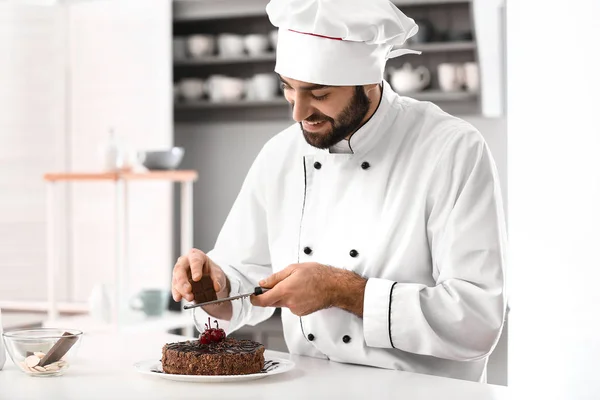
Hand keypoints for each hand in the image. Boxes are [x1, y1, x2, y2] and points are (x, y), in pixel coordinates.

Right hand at [171, 248, 227, 301]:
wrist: (208, 277)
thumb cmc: (211, 271)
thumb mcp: (218, 273)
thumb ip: (218, 279)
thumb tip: (217, 287)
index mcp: (196, 255)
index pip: (195, 261)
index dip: (195, 269)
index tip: (197, 278)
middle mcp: (185, 261)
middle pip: (180, 269)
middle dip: (183, 281)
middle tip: (188, 290)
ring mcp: (179, 271)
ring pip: (176, 279)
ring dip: (181, 289)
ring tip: (189, 297)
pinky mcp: (176, 280)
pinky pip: (174, 286)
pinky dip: (176, 293)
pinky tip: (178, 297)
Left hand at [250, 262, 365, 316]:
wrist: (335, 286)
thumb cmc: (318, 275)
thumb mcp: (294, 268)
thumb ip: (276, 277)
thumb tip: (263, 283)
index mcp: (285, 290)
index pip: (263, 300)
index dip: (255, 299)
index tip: (253, 296)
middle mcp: (289, 302)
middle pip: (272, 302)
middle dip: (272, 294)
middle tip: (280, 283)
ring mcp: (296, 309)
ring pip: (283, 303)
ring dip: (285, 296)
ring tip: (298, 285)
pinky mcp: (302, 312)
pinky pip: (292, 306)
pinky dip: (294, 299)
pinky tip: (303, 292)